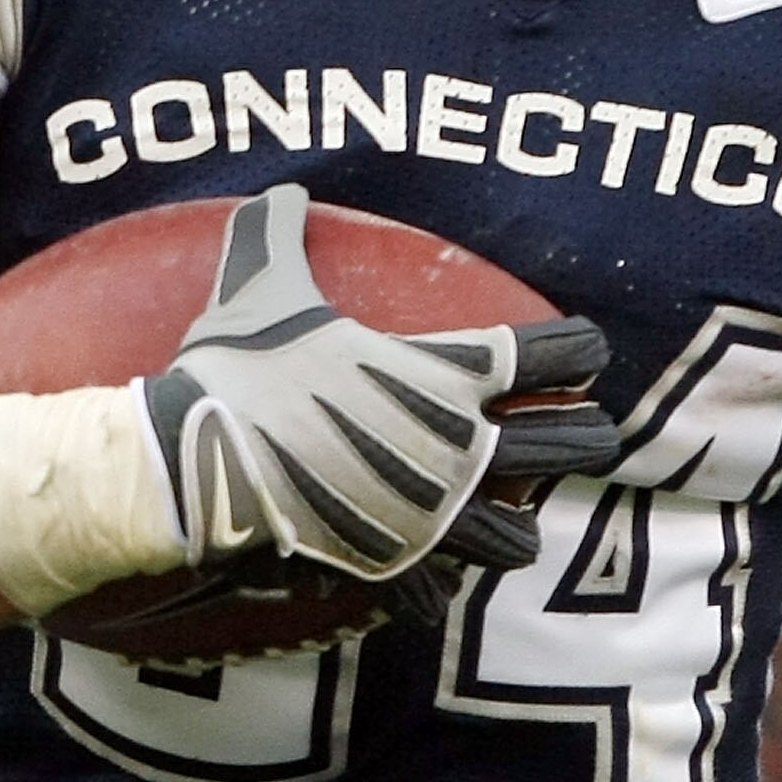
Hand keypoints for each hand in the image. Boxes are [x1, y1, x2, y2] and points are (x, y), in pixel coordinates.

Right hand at [144, 184, 618, 580]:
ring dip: (516, 526)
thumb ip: (277, 236)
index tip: (590, 353)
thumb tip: (278, 190)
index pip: (548, 356)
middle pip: (564, 446)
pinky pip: (440, 592)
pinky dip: (437, 586)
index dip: (579, 353)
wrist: (191, 461)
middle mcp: (456, 448)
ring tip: (514, 520)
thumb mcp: (258, 287)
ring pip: (517, 538)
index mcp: (443, 374)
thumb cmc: (234, 369)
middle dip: (582, 438)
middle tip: (590, 433)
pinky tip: (430, 580)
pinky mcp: (392, 568)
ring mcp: (431, 517)